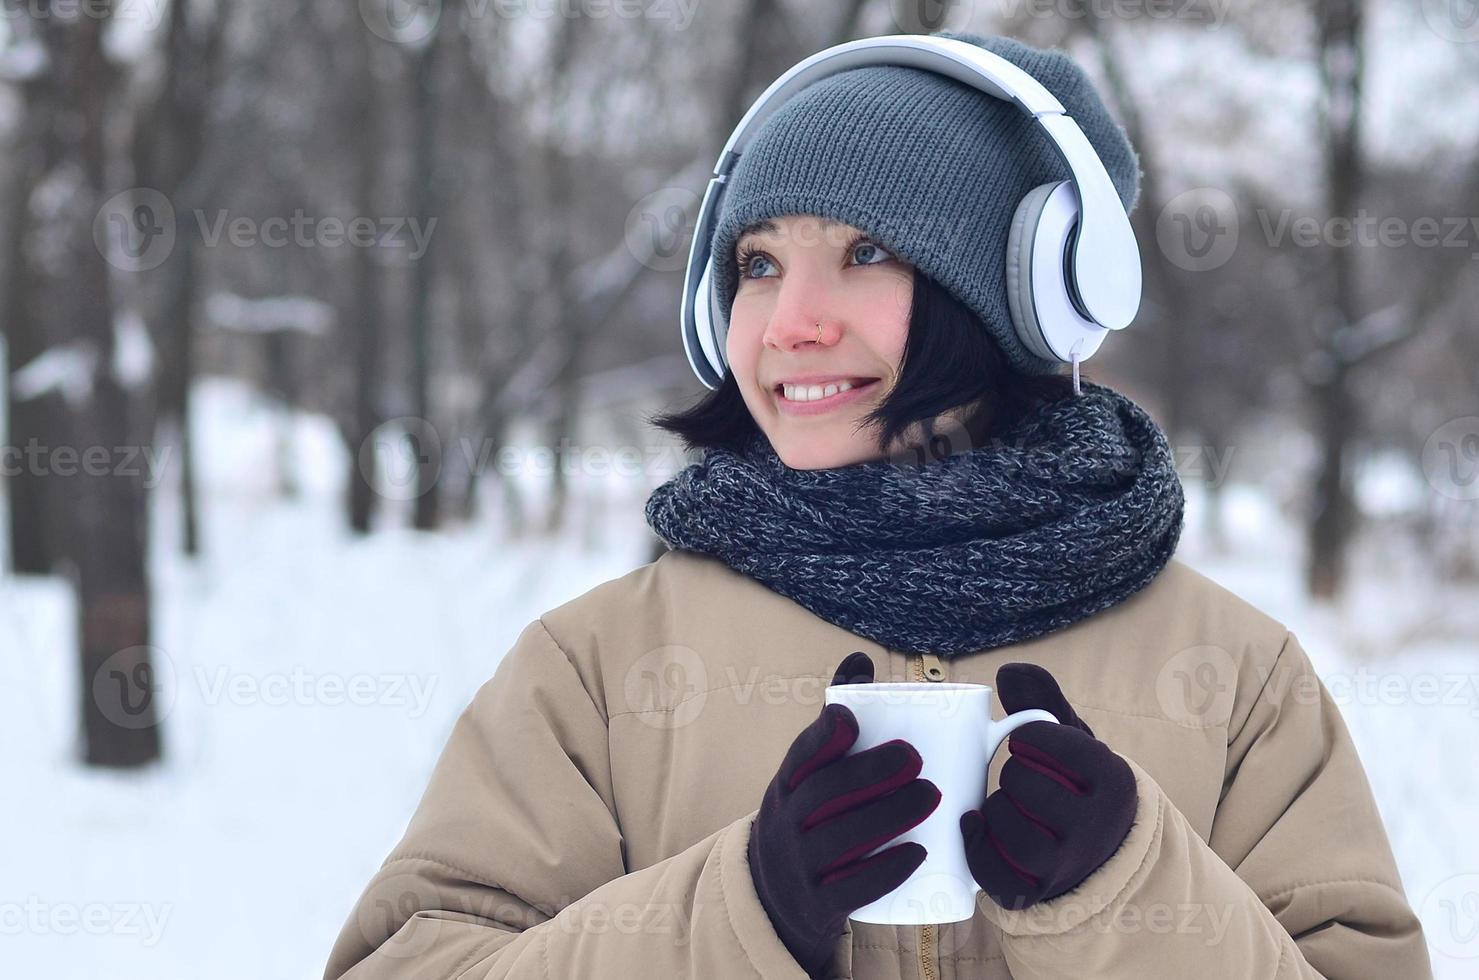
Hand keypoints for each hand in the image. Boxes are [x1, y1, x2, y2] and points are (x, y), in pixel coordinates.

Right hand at [749, 652, 941, 976]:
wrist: (776, 897)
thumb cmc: (811, 814)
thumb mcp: (809, 774)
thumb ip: (835, 720)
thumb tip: (860, 658)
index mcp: (787, 784)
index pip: (800, 756)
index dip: (822, 736)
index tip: (851, 719)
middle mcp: (786, 823)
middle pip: (824, 795)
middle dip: (870, 773)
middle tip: (916, 759)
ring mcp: (800, 866)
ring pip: (840, 839)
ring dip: (887, 815)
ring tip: (930, 796)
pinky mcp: (820, 904)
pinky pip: (852, 889)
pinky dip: (886, 869)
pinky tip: (919, 853)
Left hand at [959, 663, 1136, 910]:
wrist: (1099, 850)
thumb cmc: (1075, 784)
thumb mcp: (1072, 739)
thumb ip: (1044, 699)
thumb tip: (1007, 672)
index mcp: (1110, 778)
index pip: (1041, 739)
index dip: (1026, 737)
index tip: (1031, 744)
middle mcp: (1097, 824)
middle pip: (1020, 780)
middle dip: (1011, 773)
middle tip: (1020, 778)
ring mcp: (1068, 863)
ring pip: (1008, 826)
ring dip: (994, 809)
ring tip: (1004, 803)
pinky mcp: (1039, 892)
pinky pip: (995, 871)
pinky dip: (976, 845)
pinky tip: (972, 825)